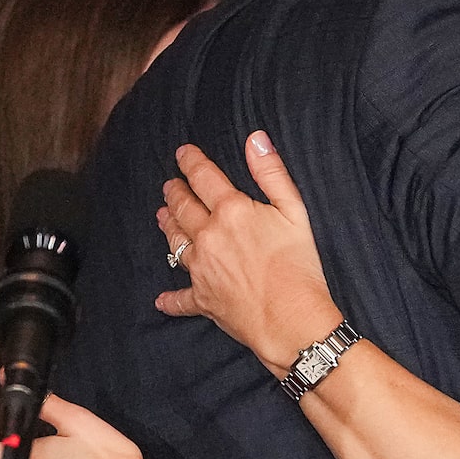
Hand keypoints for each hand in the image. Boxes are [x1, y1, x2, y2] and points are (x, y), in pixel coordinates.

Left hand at [157, 133, 343, 373]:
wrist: (290, 320)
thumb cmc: (299, 266)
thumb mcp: (295, 212)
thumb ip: (272, 173)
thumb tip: (255, 138)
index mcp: (231, 211)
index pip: (203, 177)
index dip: (191, 162)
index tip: (182, 153)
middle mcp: (208, 236)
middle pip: (183, 208)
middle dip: (174, 193)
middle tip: (169, 185)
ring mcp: (201, 268)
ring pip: (175, 243)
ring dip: (167, 227)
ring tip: (162, 217)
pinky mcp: (202, 299)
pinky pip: (180, 299)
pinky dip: (170, 299)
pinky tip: (161, 300)